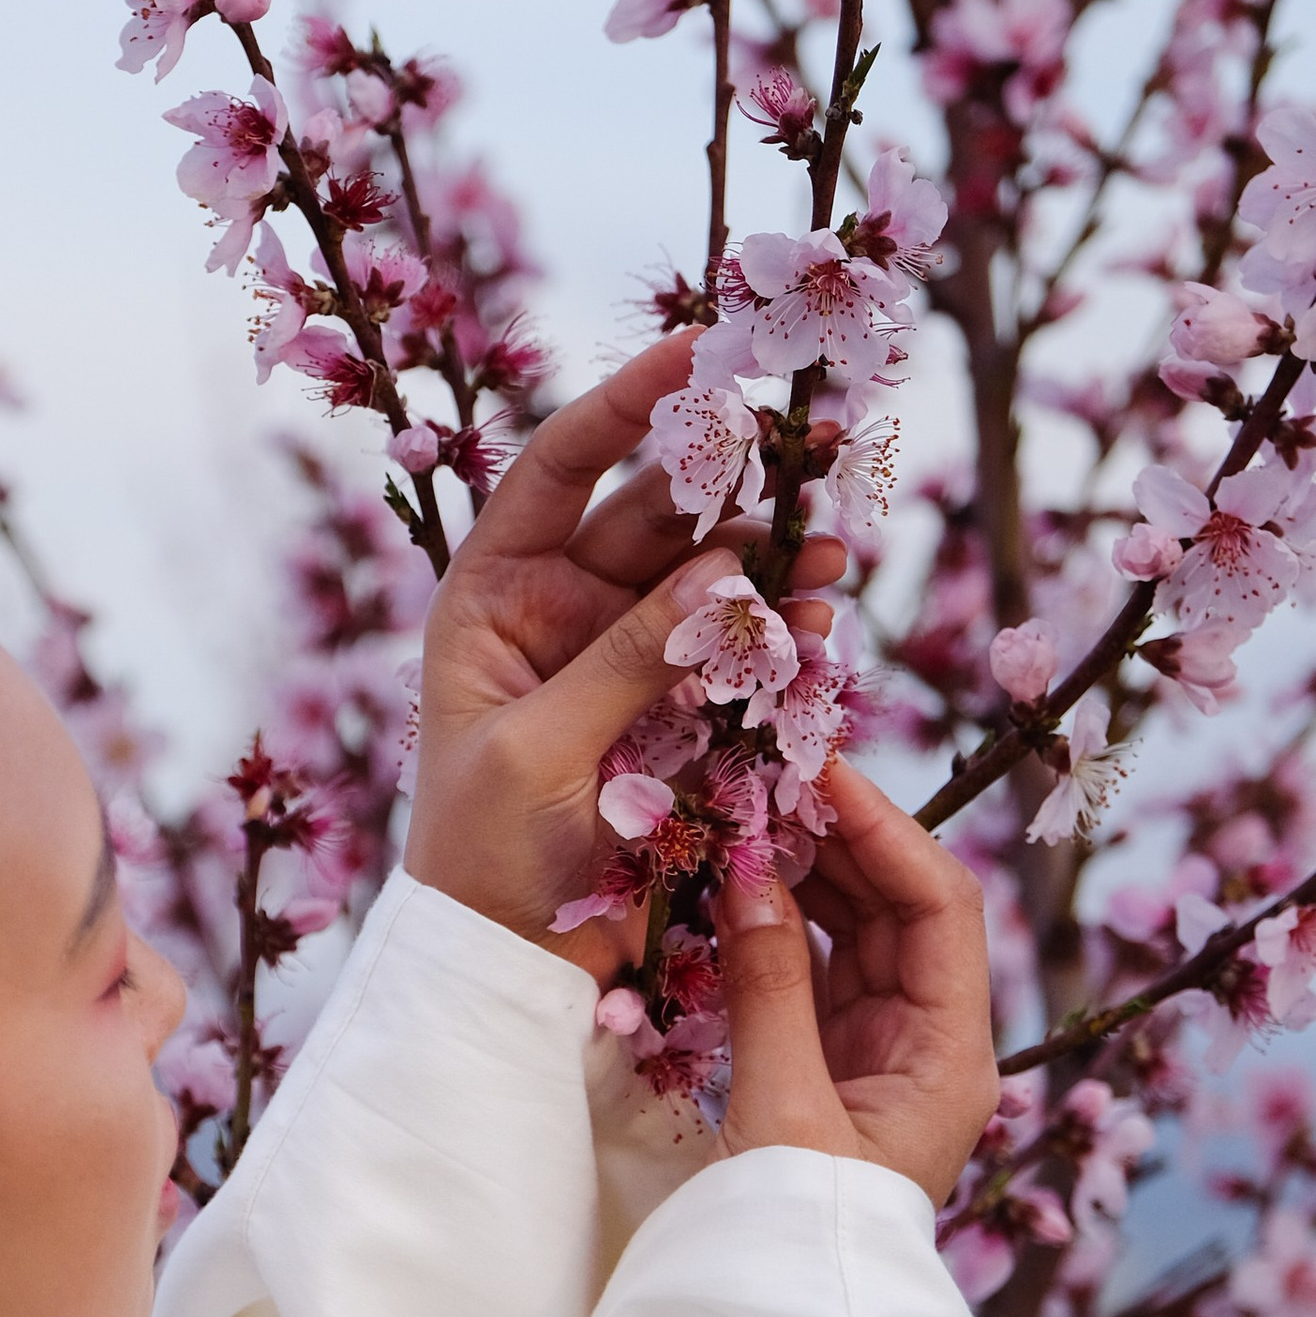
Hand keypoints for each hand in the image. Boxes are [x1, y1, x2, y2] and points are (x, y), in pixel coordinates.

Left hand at [403, 330, 843, 977]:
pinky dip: (779, 641)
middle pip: (659, 514)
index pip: (561, 466)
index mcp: (493, 594)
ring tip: (835, 562)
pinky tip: (819, 633)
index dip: (629, 403)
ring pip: (712, 582)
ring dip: (774, 566)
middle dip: (737, 482)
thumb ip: (624, 660)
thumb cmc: (482, 857)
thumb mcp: (538, 750)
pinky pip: (736, 655)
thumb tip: (719, 575)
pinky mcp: (676, 710)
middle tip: (819, 449)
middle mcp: (559, 607)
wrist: (510, 966)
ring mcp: (623, 656)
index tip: (702, 350)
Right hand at [717, 761, 998, 1208]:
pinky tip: (732, 883)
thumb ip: (769, 988)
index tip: (816, 772)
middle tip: (765, 777)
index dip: (884, 829)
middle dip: (837, 838)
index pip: (939, 906)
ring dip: (802, 872)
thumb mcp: (781, 1113)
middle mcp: (929, 1044)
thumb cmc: (796, 1240)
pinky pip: (809, 972)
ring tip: (742, 815)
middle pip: (898, 906)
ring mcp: (879, 1055)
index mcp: (952, 1056)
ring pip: (851, 932)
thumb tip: (753, 872)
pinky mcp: (829, 1069)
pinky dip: (774, 924)